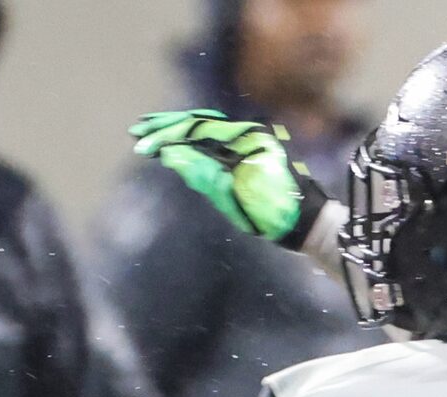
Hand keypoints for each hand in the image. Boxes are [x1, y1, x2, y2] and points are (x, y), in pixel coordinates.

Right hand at [131, 110, 329, 248]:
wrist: (309, 221)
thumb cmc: (277, 213)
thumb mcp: (237, 198)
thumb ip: (205, 175)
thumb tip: (172, 156)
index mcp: (245, 140)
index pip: (196, 130)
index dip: (166, 136)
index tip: (141, 144)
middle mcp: (247, 134)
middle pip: (200, 124)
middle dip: (166, 127)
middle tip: (137, 132)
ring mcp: (250, 143)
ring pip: (206, 130)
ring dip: (177, 131)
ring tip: (151, 134)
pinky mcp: (250, 154)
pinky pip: (216, 141)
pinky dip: (192, 141)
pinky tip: (177, 145)